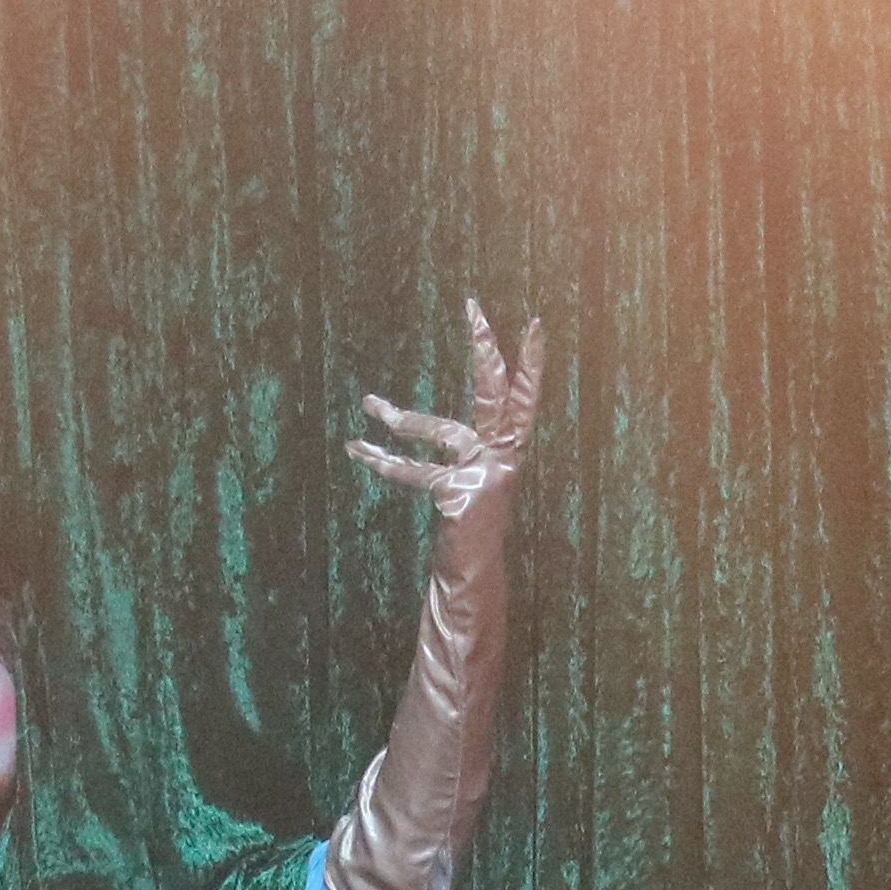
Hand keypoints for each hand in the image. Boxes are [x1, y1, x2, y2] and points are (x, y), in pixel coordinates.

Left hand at [348, 299, 546, 517]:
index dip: (530, 362)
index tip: (533, 324)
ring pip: (440, 429)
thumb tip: (425, 421)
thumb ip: (463, 452)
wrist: (474, 581)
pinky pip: (414, 472)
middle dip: (485, 348)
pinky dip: (382, 462)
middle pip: (497, 393)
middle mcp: (503, 458)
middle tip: (473, 308)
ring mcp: (483, 476)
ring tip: (368, 402)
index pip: (524, 398)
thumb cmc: (470, 532)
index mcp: (508, 452)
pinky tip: (357, 450)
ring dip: (400, 416)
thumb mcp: (471, 484)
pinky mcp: (459, 495)